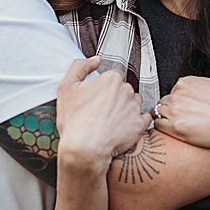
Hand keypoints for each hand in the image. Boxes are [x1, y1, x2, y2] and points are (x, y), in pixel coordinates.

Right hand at [56, 57, 151, 172]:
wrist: (85, 149)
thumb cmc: (74, 120)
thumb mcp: (66, 87)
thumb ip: (79, 66)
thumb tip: (96, 60)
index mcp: (111, 78)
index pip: (113, 77)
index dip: (103, 88)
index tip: (96, 99)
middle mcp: (127, 90)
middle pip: (124, 89)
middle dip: (115, 98)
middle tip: (101, 112)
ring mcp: (135, 108)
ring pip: (134, 103)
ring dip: (126, 109)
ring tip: (111, 121)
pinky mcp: (140, 125)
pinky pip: (143, 119)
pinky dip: (136, 122)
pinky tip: (124, 128)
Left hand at [153, 76, 209, 152]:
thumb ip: (209, 84)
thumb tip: (208, 87)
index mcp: (187, 82)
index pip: (174, 91)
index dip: (180, 102)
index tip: (187, 110)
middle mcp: (178, 93)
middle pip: (165, 101)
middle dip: (172, 110)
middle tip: (184, 120)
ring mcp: (175, 110)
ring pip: (159, 112)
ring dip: (166, 119)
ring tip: (180, 127)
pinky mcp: (175, 127)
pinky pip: (159, 126)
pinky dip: (164, 130)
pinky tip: (176, 133)